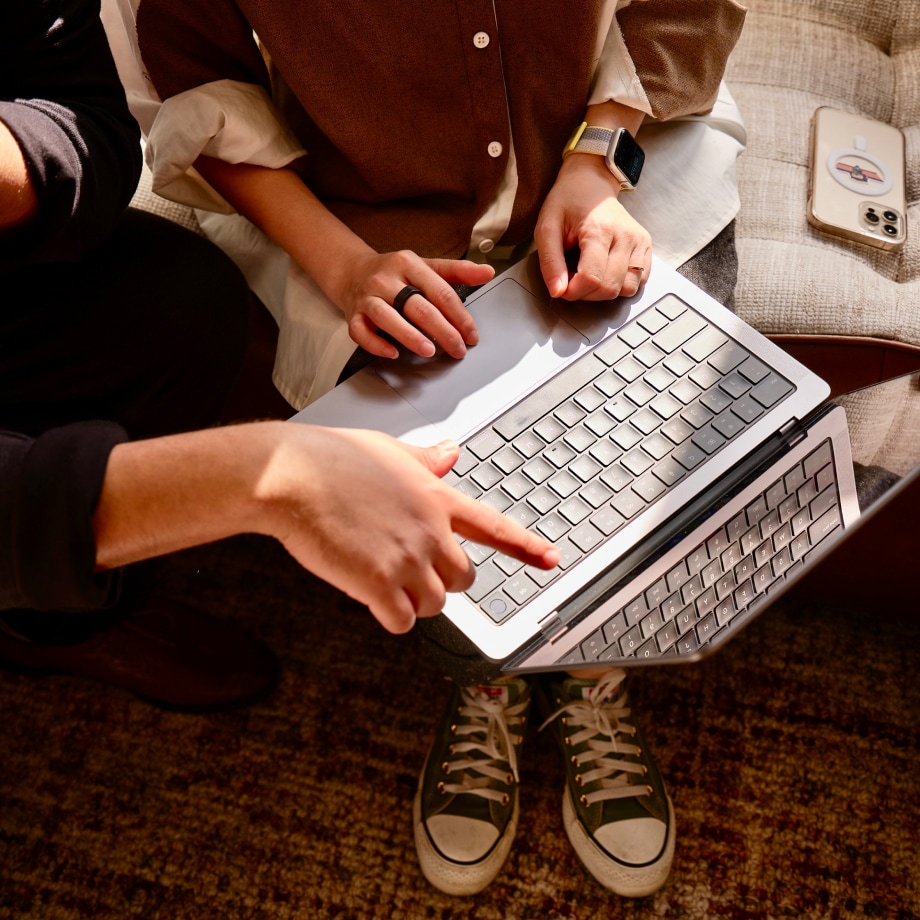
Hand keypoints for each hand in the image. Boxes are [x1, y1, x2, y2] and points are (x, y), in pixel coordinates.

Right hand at [262, 426, 558, 633]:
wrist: (292, 475)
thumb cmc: (331, 458)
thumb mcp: (388, 449)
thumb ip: (425, 459)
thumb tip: (452, 453)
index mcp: (436, 496)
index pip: (494, 527)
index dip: (525, 547)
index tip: (550, 560)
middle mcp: (431, 530)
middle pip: (464, 579)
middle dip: (441, 581)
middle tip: (408, 569)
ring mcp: (408, 558)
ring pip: (434, 605)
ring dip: (411, 601)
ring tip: (379, 575)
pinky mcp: (380, 584)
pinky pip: (402, 622)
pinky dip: (389, 616)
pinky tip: (367, 594)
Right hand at [332, 250, 494, 360]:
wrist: (353, 272)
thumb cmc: (395, 273)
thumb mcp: (426, 266)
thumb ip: (457, 271)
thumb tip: (487, 271)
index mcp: (408, 264)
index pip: (440, 292)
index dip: (459, 316)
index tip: (471, 334)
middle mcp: (387, 280)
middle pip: (418, 307)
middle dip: (442, 331)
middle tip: (458, 349)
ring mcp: (368, 297)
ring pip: (388, 317)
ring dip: (410, 336)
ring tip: (429, 350)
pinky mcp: (354, 314)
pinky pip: (360, 332)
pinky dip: (376, 344)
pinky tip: (392, 353)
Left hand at [534, 152, 651, 301]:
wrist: (590, 182)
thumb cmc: (567, 203)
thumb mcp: (547, 228)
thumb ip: (550, 262)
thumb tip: (558, 292)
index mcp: (600, 230)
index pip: (591, 278)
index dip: (574, 291)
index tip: (562, 286)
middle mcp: (625, 236)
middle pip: (609, 288)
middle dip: (587, 293)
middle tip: (573, 278)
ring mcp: (639, 241)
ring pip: (626, 289)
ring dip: (604, 292)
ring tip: (589, 274)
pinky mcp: (646, 246)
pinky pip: (638, 282)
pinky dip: (620, 285)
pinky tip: (605, 272)